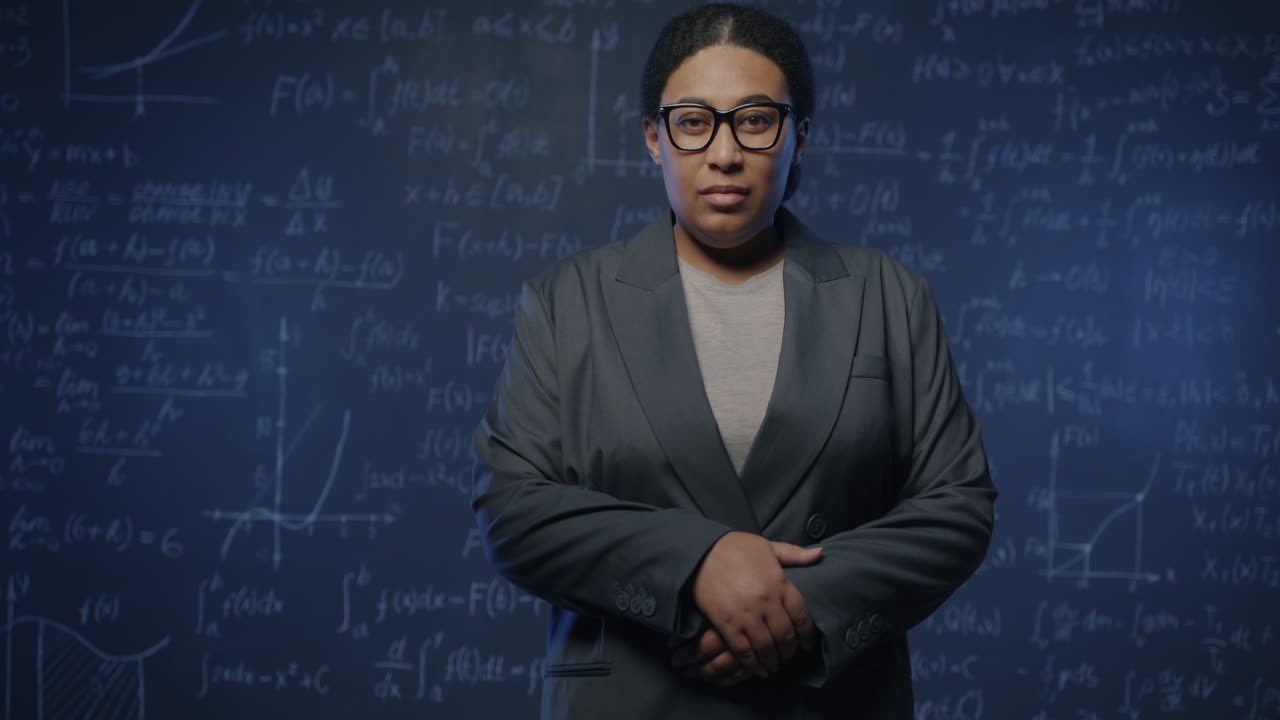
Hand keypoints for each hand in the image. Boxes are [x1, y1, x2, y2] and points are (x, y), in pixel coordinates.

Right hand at [688, 535, 821, 677]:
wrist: (698, 552)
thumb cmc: (734, 547)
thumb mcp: (767, 546)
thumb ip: (794, 554)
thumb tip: (820, 553)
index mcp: (779, 582)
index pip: (802, 616)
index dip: (807, 635)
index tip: (807, 645)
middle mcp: (766, 601)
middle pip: (786, 636)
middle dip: (790, 651)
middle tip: (790, 657)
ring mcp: (746, 614)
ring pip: (767, 647)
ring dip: (773, 661)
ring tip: (775, 666)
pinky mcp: (726, 624)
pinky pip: (743, 651)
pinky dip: (753, 665)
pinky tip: (759, 670)